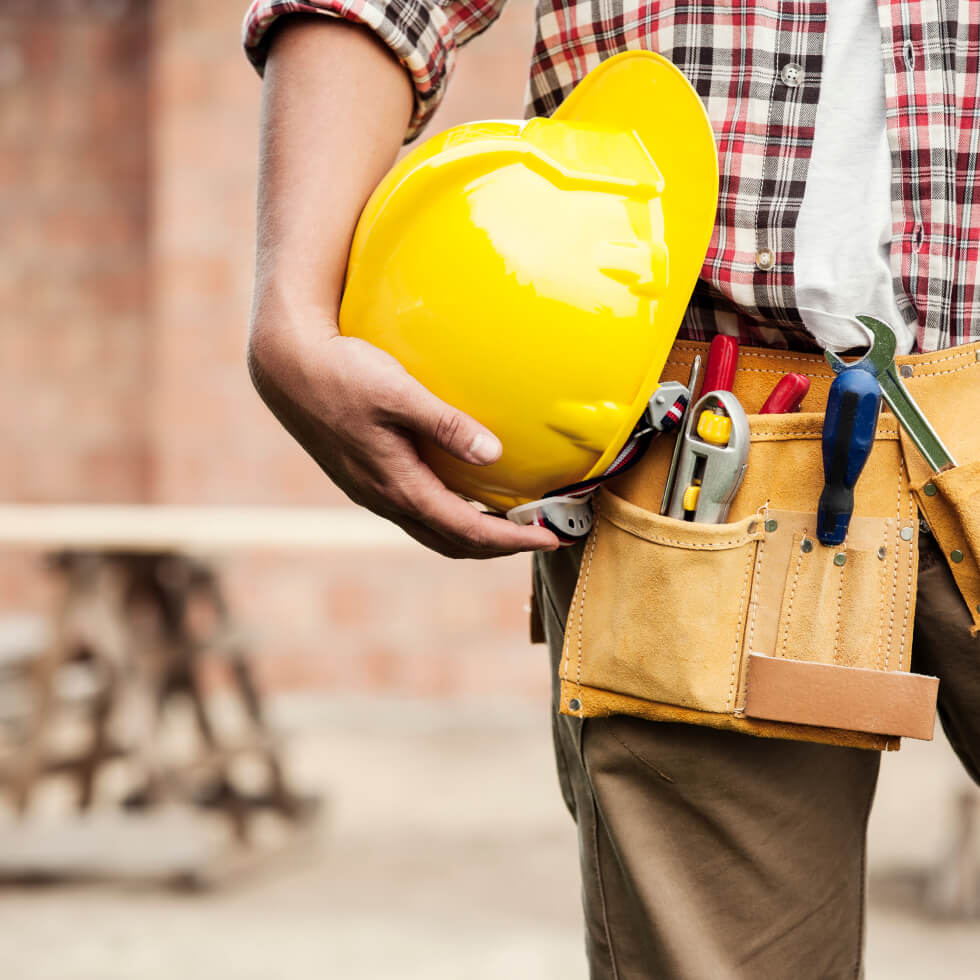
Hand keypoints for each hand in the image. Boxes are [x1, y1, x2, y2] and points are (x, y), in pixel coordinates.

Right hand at [247, 305, 559, 558]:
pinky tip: (465, 493)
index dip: (512, 540)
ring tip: (510, 523)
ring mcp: (373, 491)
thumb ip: (447, 424)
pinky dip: (449, 516)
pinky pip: (417, 512)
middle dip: (498, 547)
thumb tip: (495, 455)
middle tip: (540, 535)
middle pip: (452, 543)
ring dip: (473, 534)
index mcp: (398, 486)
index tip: (551, 537)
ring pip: (432, 531)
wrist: (286, 367)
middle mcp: (385, 498)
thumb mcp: (398, 393)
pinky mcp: (366, 477)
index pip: (467, 531)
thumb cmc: (342, 373)